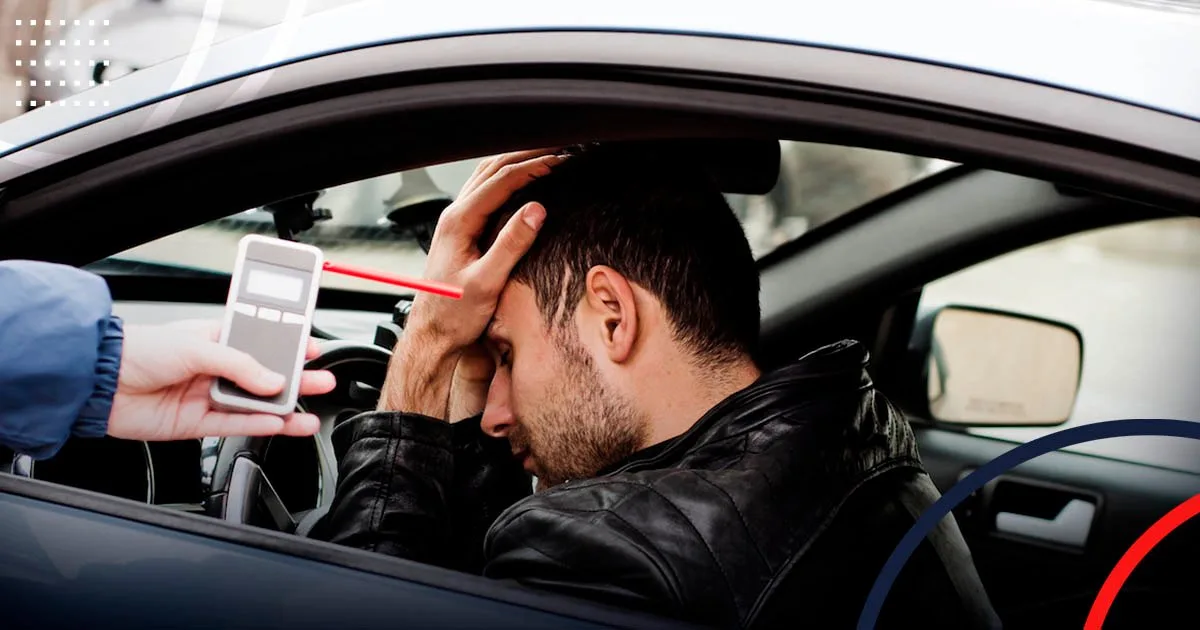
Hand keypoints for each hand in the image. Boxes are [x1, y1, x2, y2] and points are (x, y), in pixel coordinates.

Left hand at [107, 320, 336, 440]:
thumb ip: (240, 365)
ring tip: (308, 413)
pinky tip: (279, 425)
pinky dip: (258, 426)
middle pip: (263, 377)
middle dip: (294, 379)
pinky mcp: (196, 423)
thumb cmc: (139, 351)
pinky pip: (234, 426)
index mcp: (215, 339)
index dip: (288, 347)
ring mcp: (206, 396)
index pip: (261, 343)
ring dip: (281, 410)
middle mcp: (213, 368)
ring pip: (253, 406)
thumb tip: (272, 380)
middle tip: (322, 382)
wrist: (100, 383)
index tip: (313, 350)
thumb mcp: (197, 347)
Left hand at [380, 148, 565, 414]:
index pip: (501, 180)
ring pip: (486, 176)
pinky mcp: (461, 232)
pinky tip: (523, 183)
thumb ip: (511, 244)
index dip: (533, 166)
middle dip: (526, 154)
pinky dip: (507, 179)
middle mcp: (454, 216)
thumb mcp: (488, 282)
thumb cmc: (454, 316)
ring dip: (516, 162)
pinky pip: (485, 192)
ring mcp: (455, 223)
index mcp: (459, 222)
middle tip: (559, 147)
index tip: (561, 160)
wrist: (432, 336)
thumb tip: (536, 210)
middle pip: (491, 168)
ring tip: (546, 156)